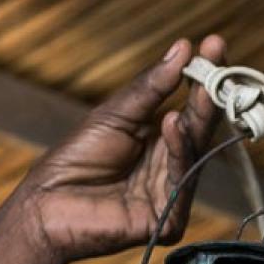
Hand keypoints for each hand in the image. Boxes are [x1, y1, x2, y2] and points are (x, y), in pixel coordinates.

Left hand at [0, 36, 226, 263]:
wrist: (46, 205)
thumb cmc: (76, 159)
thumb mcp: (115, 114)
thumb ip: (151, 87)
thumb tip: (182, 48)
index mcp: (159, 140)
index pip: (190, 105)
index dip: (202, 77)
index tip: (213, 44)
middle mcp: (170, 165)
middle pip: (198, 127)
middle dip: (210, 94)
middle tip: (218, 62)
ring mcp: (172, 192)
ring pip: (194, 151)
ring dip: (198, 118)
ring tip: (201, 89)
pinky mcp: (168, 219)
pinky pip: (181, 181)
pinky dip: (178, 151)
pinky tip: (172, 124)